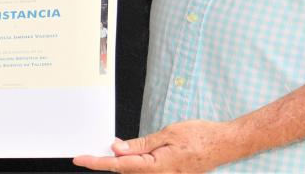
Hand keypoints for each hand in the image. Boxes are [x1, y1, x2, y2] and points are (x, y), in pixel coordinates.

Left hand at [73, 120, 245, 172]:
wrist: (224, 145)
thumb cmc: (200, 136)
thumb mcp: (167, 134)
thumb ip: (141, 144)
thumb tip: (118, 148)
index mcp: (156, 167)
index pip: (119, 165)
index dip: (97, 162)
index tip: (80, 159)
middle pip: (125, 171)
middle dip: (107, 161)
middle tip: (89, 152)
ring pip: (135, 172)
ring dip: (121, 163)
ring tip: (109, 149)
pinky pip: (146, 172)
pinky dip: (135, 164)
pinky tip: (129, 155)